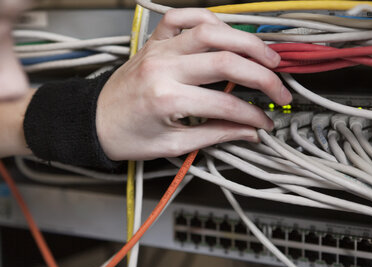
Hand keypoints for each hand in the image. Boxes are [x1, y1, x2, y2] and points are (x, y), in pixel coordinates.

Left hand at [96, 8, 291, 160]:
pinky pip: (182, 17)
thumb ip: (214, 135)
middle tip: (279, 87)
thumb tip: (248, 131)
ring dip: (244, 41)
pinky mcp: (153, 42)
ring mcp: (158, 50)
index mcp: (166, 100)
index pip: (225, 105)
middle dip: (261, 74)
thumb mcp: (171, 145)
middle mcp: (163, 68)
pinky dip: (207, 18)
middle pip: (225, 61)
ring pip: (210, 31)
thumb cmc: (126, 136)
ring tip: (266, 55)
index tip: (266, 121)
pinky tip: (225, 31)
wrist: (93, 121)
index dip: (252, 115)